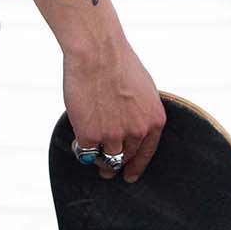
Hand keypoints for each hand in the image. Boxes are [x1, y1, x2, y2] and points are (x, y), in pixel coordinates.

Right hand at [64, 38, 164, 181]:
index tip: (129, 176)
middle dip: (115, 164)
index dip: (137, 166)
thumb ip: (140, 112)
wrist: (97, 53)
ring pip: (105, 159)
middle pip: (124, 158)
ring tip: (90, 154)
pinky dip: (80, 148)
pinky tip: (77, 140)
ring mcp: (113, 136)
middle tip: (106, 170)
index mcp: (154, 121)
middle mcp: (136, 132)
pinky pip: (85, 151)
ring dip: (98, 160)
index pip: (146, 153)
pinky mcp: (89, 135)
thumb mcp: (143, 89)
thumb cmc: (118, 62)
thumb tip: (132, 127)